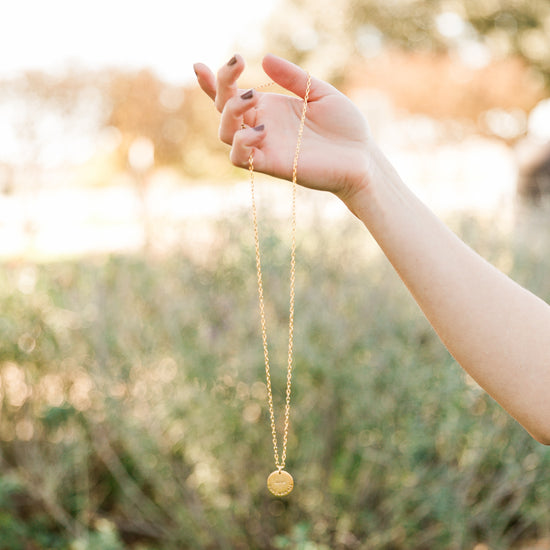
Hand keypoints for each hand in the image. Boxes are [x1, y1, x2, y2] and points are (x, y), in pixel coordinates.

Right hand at [193, 54, 372, 202]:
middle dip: (220, 86)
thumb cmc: (344, 127)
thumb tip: (265, 58)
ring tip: (251, 97)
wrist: (362, 157)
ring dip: (229, 112)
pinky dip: (242, 142)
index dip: (212, 83)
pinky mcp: (271, 164)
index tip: (198, 65)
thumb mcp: (319, 91)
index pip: (232, 96)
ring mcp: (265, 146)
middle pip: (222, 110)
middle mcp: (262, 126)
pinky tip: (261, 129)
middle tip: (238, 64)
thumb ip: (293, 77)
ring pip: (225, 133)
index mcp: (270, 108)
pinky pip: (240, 158)